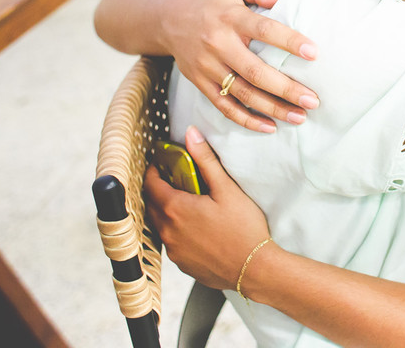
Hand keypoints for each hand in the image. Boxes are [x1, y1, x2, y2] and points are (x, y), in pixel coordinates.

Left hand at [143, 126, 272, 289]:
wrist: (254, 270)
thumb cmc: (244, 228)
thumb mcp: (226, 189)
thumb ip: (206, 160)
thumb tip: (190, 133)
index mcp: (175, 209)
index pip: (151, 184)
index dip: (154, 171)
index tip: (162, 163)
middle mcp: (168, 231)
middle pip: (152, 204)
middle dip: (159, 190)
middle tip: (175, 180)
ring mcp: (174, 251)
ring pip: (160, 225)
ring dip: (167, 212)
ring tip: (186, 203)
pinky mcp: (182, 265)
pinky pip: (171, 243)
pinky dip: (176, 231)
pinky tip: (195, 228)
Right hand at [164, 0, 319, 131]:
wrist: (169, 22)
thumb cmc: (213, 4)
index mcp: (231, 18)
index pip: (264, 30)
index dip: (289, 41)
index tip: (314, 53)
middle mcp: (219, 44)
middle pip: (255, 71)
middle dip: (286, 88)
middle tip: (312, 100)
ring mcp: (208, 67)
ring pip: (243, 93)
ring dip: (272, 108)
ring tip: (300, 116)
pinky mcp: (201, 83)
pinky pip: (224, 106)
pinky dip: (247, 120)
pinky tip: (270, 127)